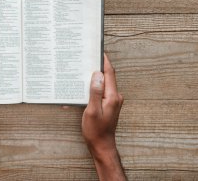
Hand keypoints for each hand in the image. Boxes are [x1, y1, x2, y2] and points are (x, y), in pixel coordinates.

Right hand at [82, 53, 125, 180]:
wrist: (102, 145)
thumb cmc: (96, 130)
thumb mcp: (92, 110)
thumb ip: (95, 92)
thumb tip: (97, 74)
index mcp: (112, 96)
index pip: (109, 73)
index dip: (104, 61)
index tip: (98, 51)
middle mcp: (115, 97)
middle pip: (106, 77)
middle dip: (97, 67)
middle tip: (86, 60)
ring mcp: (112, 101)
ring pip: (103, 84)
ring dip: (93, 78)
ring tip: (82, 73)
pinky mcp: (108, 104)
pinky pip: (101, 92)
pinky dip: (93, 88)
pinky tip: (83, 90)